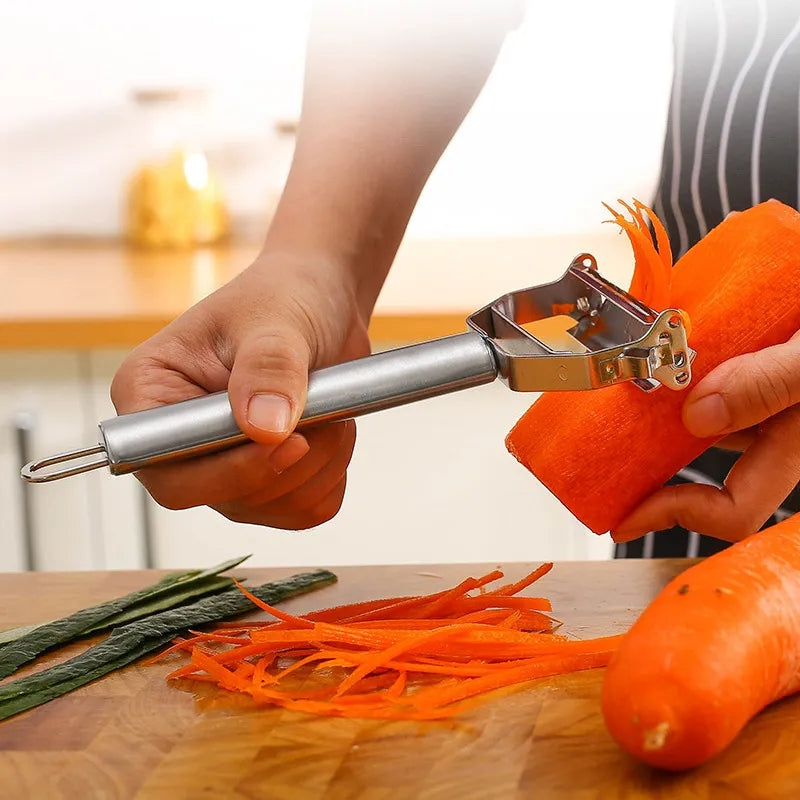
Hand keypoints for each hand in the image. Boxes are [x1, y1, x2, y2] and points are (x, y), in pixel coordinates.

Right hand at [110, 251, 369, 528]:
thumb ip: (268, 370)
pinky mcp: (266, 478)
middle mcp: (179, 440)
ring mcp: (222, 465)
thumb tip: (264, 428)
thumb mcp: (276, 322)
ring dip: (320, 465)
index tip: (292, 442)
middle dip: (291, 463)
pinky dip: (332, 474)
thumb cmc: (284, 297)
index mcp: (150, 397)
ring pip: (273, 507)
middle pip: (228, 499)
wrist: (321, 301)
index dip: (230, 474)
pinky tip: (333, 429)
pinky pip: (305, 509)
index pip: (170, 474)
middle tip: (325, 411)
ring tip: (328, 408)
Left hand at [612, 330, 799, 542]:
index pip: (736, 508)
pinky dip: (688, 369)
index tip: (622, 515)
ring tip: (620, 388)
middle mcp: (781, 426)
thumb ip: (774, 381)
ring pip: (707, 416)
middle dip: (652, 461)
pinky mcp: (766, 363)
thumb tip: (698, 417)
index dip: (676, 516)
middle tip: (602, 449)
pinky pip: (718, 376)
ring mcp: (773, 395)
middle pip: (706, 463)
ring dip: (664, 406)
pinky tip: (664, 344)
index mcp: (797, 440)